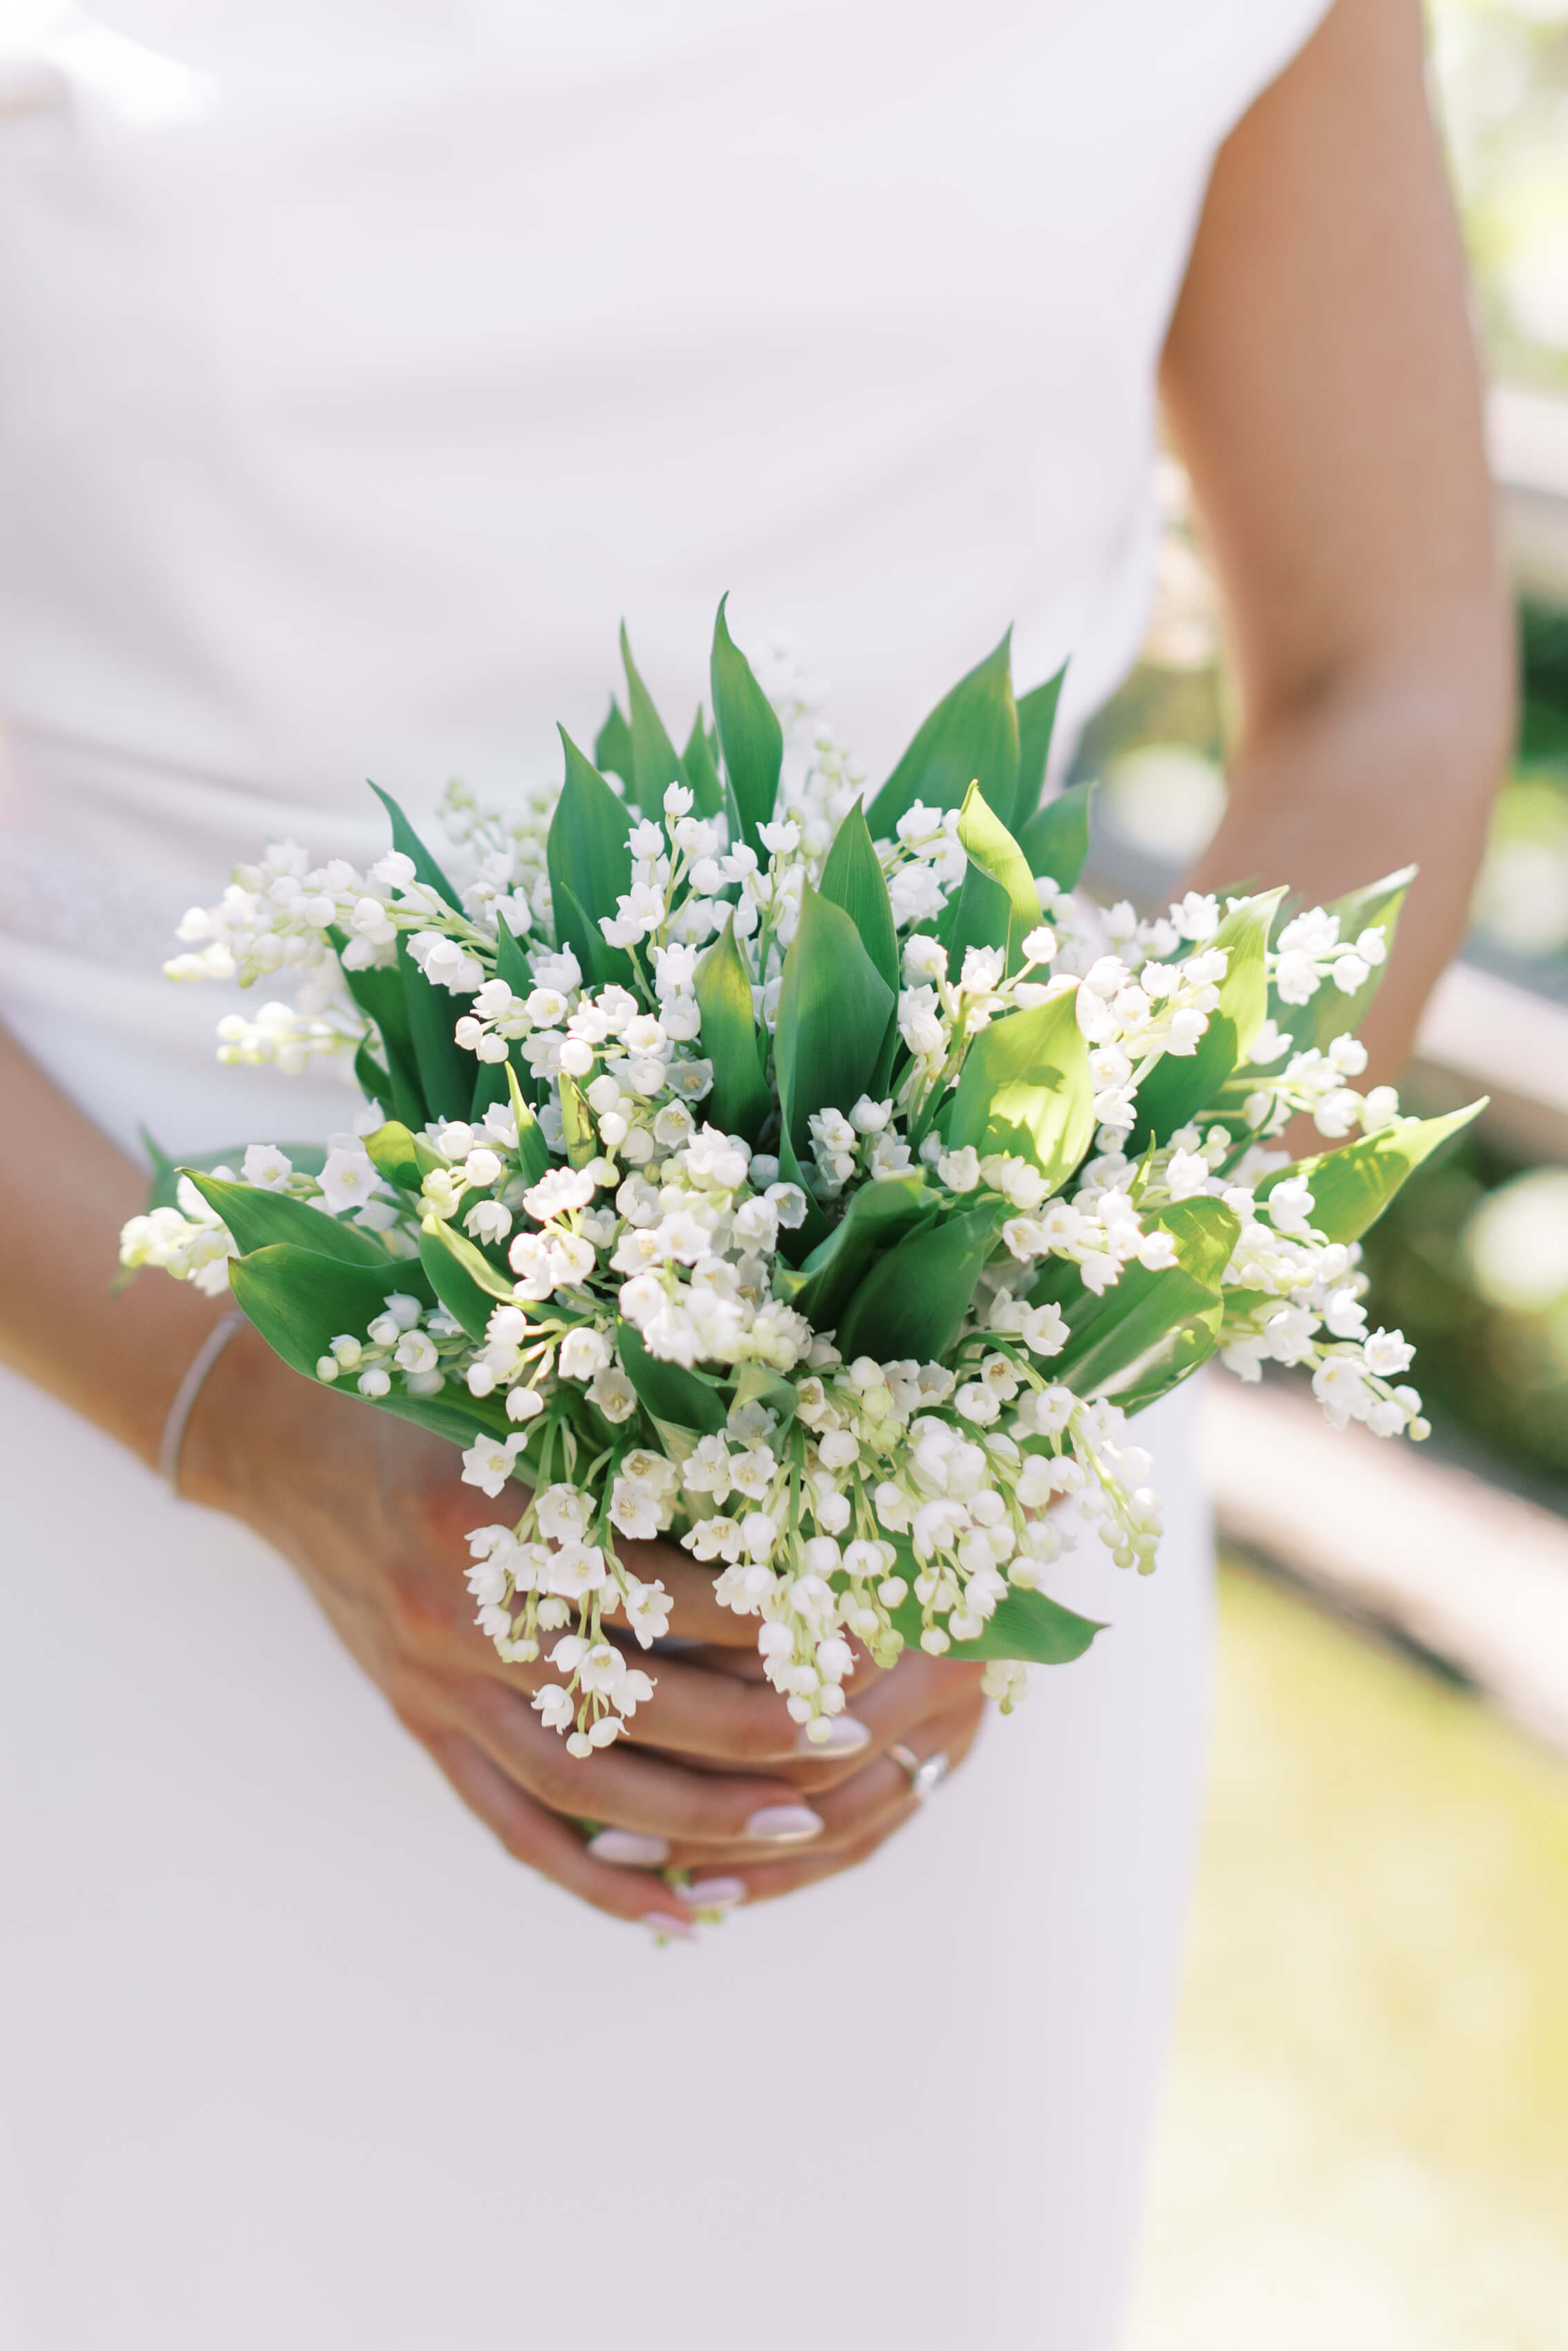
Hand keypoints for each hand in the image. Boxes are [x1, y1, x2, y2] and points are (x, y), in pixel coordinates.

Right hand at [185, 1326, 985, 1930]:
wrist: (288, 1446)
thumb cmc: (428, 1400)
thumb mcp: (522, 1402)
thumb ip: (629, 1448)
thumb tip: (779, 1502)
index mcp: (492, 1516)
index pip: (650, 1584)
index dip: (755, 1610)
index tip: (845, 1619)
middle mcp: (460, 1613)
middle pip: (624, 1698)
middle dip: (748, 1728)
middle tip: (851, 1738)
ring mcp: (435, 1686)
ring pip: (578, 1781)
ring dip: (692, 1818)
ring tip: (797, 1829)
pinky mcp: (423, 1729)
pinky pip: (514, 1827)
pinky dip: (597, 1879)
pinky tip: (681, 1913)